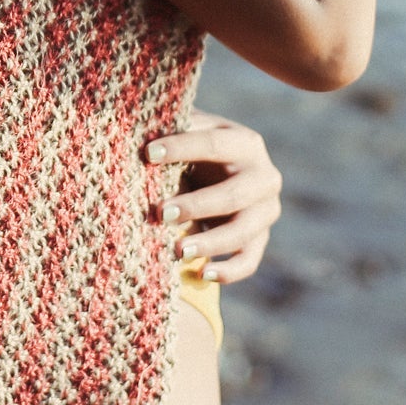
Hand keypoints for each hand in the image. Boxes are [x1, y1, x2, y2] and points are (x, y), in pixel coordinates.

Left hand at [145, 108, 282, 285]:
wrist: (218, 170)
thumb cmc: (192, 148)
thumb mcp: (186, 132)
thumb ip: (171, 130)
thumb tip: (139, 135)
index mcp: (245, 143)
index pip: (213, 145)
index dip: (181, 148)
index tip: (148, 153)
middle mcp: (264, 176)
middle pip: (233, 195)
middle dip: (196, 206)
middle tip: (161, 213)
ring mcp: (266, 210)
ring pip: (242, 232)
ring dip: (209, 243)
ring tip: (177, 250)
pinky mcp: (260, 237)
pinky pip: (249, 259)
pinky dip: (229, 271)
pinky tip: (202, 274)